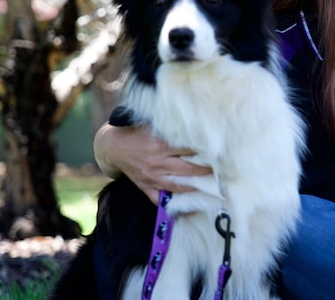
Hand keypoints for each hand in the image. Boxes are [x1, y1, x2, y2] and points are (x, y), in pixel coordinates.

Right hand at [94, 122, 212, 204]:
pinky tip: (191, 209)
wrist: (112, 147)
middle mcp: (157, 162)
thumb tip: (196, 126)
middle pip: (188, 169)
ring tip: (212, 186)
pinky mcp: (146, 187)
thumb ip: (171, 128)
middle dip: (207, 170)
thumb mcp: (152, 125)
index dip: (205, 149)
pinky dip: (175, 205)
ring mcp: (151, 177)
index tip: (220, 151)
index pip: (189, 148)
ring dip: (196, 186)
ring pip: (179, 186)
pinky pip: (161, 200)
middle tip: (222, 170)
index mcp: (159, 144)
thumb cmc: (136, 132)